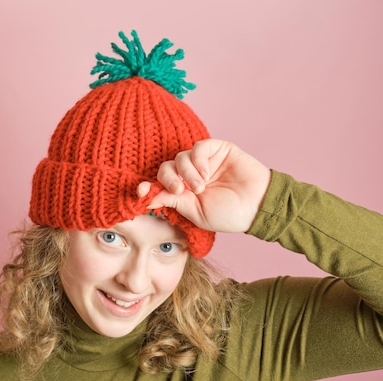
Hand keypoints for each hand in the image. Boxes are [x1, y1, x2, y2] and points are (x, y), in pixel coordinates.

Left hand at [138, 139, 270, 232]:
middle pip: (165, 168)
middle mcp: (189, 175)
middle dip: (168, 179)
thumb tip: (146, 197)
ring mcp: (202, 162)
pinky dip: (197, 161)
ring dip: (187, 173)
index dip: (147, 185)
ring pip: (179, 157)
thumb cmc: (228, 214)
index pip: (158, 183)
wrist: (257, 206)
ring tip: (201, 187)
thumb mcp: (194, 212)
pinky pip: (197, 148)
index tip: (141, 192)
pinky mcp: (216, 149)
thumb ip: (171, 201)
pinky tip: (206, 174)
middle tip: (179, 190)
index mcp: (182, 191)